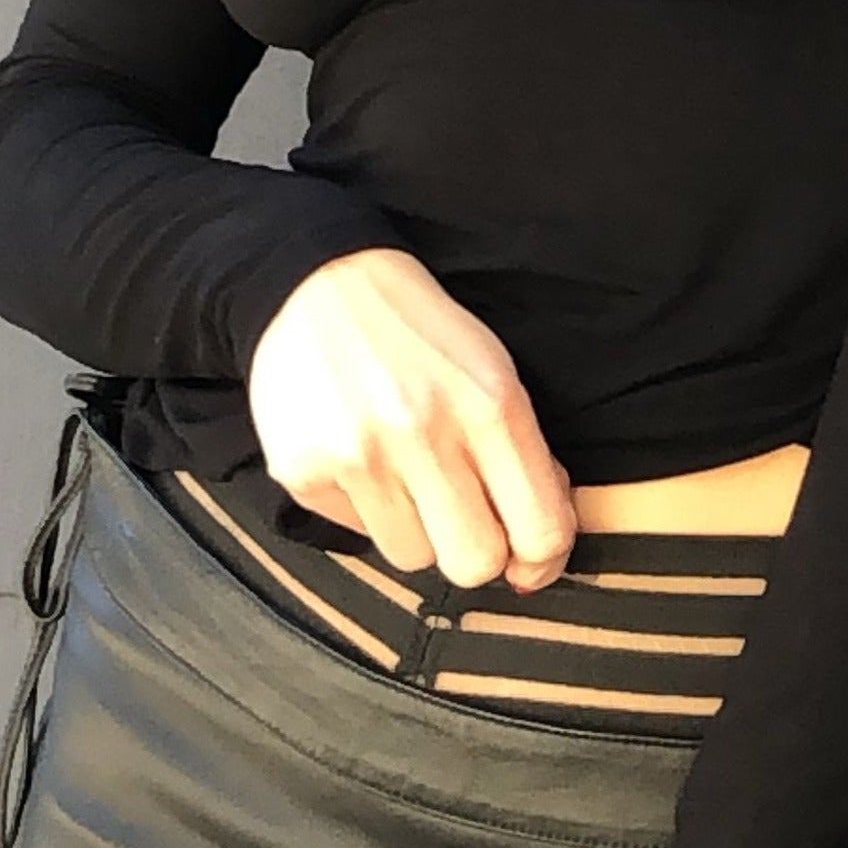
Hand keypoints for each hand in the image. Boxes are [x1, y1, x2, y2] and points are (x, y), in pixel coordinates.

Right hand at [245, 245, 575, 588]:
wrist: (323, 284)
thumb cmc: (422, 334)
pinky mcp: (303, 473)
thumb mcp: (496, 374)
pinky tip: (363, 459)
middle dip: (480, 554)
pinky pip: (355, 533)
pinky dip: (368, 509)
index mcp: (490, 405)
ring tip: (408, 475)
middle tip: (469, 522)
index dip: (543, 558)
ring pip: (414, 558)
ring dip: (419, 530)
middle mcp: (425, 433)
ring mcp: (359, 456)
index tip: (531, 556)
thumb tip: (543, 544)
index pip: (541, 529)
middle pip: (475, 564)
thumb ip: (525, 454)